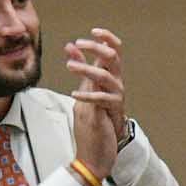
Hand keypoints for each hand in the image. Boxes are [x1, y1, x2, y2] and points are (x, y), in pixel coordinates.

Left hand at [64, 28, 125, 175]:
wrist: (95, 154)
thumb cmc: (91, 124)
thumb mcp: (82, 91)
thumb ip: (80, 69)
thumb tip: (70, 46)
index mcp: (108, 80)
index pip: (113, 53)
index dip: (107, 39)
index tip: (94, 31)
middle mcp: (115, 87)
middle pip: (114, 59)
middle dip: (98, 48)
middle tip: (81, 42)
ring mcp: (115, 100)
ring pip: (107, 77)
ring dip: (88, 69)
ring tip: (70, 66)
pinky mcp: (113, 114)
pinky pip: (103, 99)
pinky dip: (88, 95)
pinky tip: (75, 94)